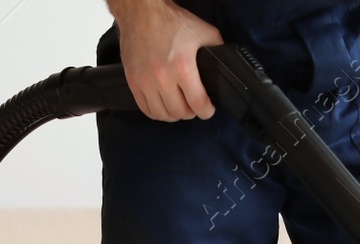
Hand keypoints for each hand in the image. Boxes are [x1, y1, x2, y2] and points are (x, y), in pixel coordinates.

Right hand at [109, 0, 222, 120]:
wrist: (142, 12)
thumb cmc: (171, 21)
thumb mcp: (203, 32)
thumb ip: (217, 49)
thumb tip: (225, 64)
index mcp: (182, 67)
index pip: (198, 104)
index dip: (207, 111)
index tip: (208, 110)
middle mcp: (162, 77)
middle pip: (180, 112)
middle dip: (192, 112)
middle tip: (194, 106)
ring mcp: (145, 81)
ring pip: (162, 114)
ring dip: (174, 114)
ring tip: (179, 106)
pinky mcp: (133, 81)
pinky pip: (145, 109)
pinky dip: (157, 112)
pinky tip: (163, 105)